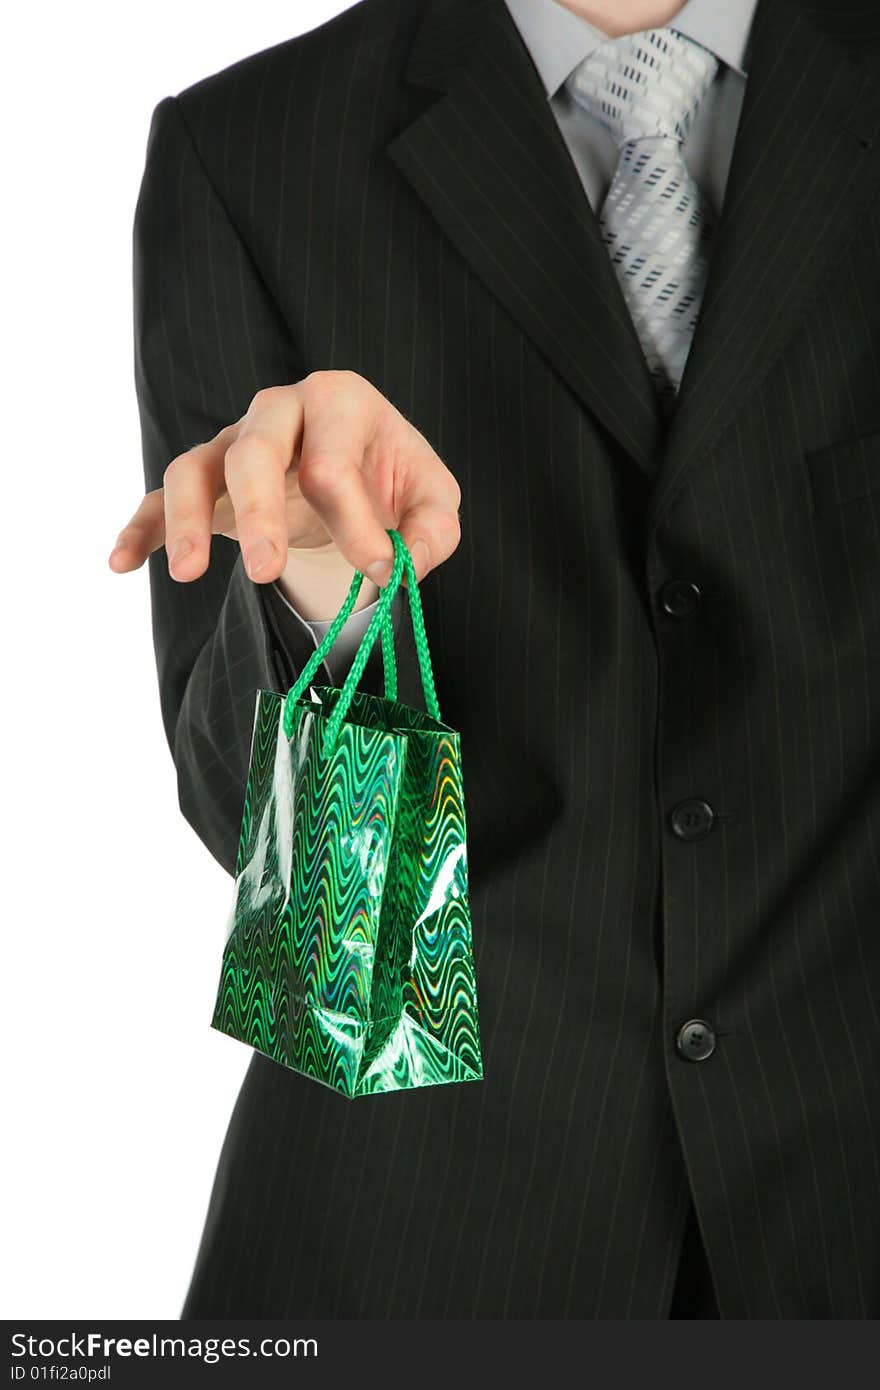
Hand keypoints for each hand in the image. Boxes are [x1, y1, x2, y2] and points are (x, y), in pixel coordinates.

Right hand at [109, 370, 461, 587]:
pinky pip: (159, 497)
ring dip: (186, 519)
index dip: (354, 523)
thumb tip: (405, 565)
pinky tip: (122, 563)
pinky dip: (140, 527)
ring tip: (189, 574)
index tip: (379, 573)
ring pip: (193, 468)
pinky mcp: (207, 479)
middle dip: (260, 513)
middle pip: (253, 451)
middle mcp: (277, 410)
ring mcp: (233, 442)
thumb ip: (433, 530)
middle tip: (268, 573)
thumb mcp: (433, 498)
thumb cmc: (394, 477)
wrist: (361, 466)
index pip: (333, 464)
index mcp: (338, 401)